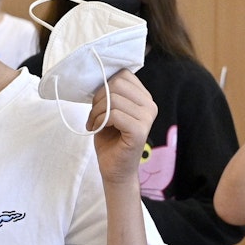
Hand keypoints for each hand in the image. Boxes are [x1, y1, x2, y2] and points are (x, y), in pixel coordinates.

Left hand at [89, 70, 156, 184]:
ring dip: (96, 112)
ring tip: (94, 123)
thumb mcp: (110, 110)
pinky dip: (99, 120)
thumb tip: (100, 76)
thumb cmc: (111, 140)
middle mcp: (150, 106)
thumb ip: (111, 93)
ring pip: (113, 99)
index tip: (99, 104)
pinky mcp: (139, 131)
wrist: (115, 170)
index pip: (123, 75)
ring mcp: (147, 118)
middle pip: (117, 84)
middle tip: (94, 115)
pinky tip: (97, 129)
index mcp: (145, 98)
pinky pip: (114, 114)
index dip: (104, 87)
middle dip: (98, 98)